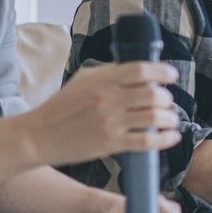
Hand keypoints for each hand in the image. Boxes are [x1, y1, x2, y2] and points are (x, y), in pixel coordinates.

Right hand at [27, 62, 181, 165]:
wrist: (39, 136)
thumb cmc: (61, 107)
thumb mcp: (82, 80)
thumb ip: (109, 73)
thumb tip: (137, 69)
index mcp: (101, 79)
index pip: (141, 70)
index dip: (162, 72)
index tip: (171, 76)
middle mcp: (107, 99)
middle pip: (152, 95)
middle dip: (167, 98)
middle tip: (167, 102)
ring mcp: (110, 122)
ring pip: (154, 118)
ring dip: (170, 118)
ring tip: (172, 120)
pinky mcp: (111, 143)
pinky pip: (147, 141)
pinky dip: (165, 139)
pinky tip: (172, 137)